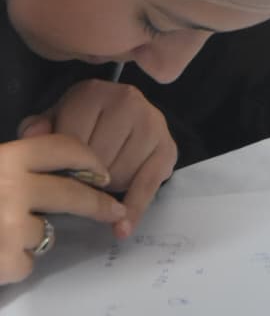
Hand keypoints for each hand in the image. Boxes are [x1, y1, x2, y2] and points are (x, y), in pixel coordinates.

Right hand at [0, 133, 123, 283]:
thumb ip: (16, 162)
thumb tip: (60, 160)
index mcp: (9, 158)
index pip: (62, 147)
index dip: (88, 159)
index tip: (103, 172)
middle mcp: (14, 187)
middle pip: (71, 192)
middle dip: (98, 203)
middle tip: (115, 211)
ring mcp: (11, 225)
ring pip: (45, 232)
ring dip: (30, 237)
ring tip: (0, 234)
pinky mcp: (6, 259)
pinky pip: (27, 263)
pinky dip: (14, 264)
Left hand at [18, 81, 176, 238]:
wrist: (126, 115)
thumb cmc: (85, 123)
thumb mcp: (58, 120)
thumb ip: (40, 128)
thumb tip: (34, 135)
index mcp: (93, 92)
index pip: (69, 142)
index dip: (63, 165)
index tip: (62, 170)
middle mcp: (127, 100)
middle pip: (96, 161)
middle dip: (87, 178)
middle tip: (86, 176)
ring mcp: (151, 122)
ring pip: (119, 175)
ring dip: (108, 188)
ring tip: (106, 176)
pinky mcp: (168, 147)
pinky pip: (148, 186)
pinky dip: (134, 209)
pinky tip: (122, 228)